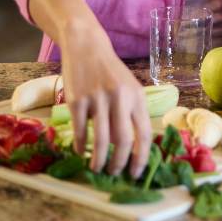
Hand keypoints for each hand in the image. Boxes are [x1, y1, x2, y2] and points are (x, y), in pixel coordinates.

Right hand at [58, 20, 151, 177]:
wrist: (86, 46)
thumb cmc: (110, 72)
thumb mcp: (129, 87)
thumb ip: (133, 112)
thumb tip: (135, 148)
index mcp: (137, 97)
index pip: (144, 134)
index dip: (141, 158)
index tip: (136, 173)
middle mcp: (120, 98)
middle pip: (123, 141)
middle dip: (120, 163)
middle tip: (115, 174)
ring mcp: (98, 99)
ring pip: (101, 140)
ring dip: (99, 160)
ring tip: (97, 168)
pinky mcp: (77, 100)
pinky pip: (81, 131)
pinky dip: (81, 146)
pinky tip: (81, 151)